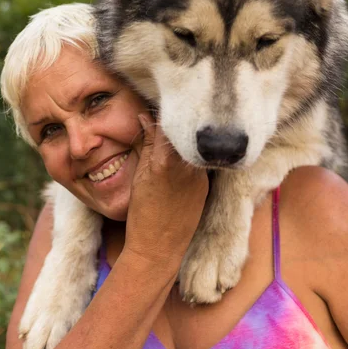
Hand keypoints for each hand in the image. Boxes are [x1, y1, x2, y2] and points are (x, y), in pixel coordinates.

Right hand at [124, 113, 208, 270]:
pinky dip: (192, 154)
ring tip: (178, 130)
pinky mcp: (207, 187)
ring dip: (187, 138)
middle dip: (178, 120)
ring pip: (196, 147)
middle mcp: (189, 167)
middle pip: (187, 133)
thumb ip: (148, 144)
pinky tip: (183, 154)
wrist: (159, 249)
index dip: (163, 109)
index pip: (168, 123)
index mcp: (166, 162)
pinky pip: (201, 162)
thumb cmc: (142, 214)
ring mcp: (201, 177)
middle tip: (172, 107)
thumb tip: (146, 117)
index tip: (160, 99)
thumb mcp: (140, 176)